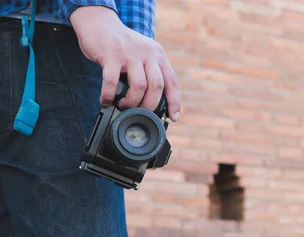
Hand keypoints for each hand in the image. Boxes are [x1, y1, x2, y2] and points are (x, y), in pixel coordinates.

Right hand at [69, 6, 180, 120]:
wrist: (99, 22)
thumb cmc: (122, 45)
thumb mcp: (144, 53)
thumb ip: (151, 72)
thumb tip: (154, 102)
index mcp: (158, 55)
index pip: (172, 82)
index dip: (174, 102)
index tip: (173, 117)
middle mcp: (147, 53)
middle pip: (157, 86)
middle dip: (149, 105)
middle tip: (140, 112)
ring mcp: (129, 54)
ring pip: (139, 86)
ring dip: (132, 102)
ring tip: (123, 105)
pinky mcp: (110, 56)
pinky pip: (111, 82)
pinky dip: (108, 96)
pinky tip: (106, 100)